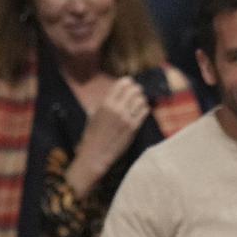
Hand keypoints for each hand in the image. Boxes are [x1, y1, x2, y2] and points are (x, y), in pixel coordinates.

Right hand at [66, 77, 150, 196]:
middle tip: (137, 92)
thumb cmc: (92, 135)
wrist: (95, 154)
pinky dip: (144, 109)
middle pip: (134, 90)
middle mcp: (117, 108)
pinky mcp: (134, 128)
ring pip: (141, 100)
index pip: (122, 84)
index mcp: (106, 103)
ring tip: (139, 102)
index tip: (130, 83)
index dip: (128, 81)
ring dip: (141, 99)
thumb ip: (105, 103)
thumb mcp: (94, 114)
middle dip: (136, 89)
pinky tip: (141, 111)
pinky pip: (144, 112)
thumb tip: (116, 94)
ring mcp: (126, 118)